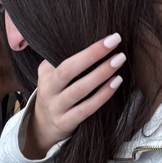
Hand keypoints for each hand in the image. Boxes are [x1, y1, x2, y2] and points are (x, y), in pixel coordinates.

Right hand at [25, 34, 124, 158]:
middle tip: (116, 42)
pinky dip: (102, 96)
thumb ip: (63, 59)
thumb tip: (91, 36)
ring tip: (119, 61)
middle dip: (92, 55)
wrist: (43, 126)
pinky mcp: (65, 123)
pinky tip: (116, 83)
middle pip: (68, 70)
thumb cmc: (56, 93)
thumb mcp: (51, 75)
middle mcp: (48, 90)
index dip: (87, 48)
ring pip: (79, 90)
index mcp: (46, 74)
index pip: (62, 56)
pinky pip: (86, 109)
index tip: (110, 37)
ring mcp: (56, 108)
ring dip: (100, 74)